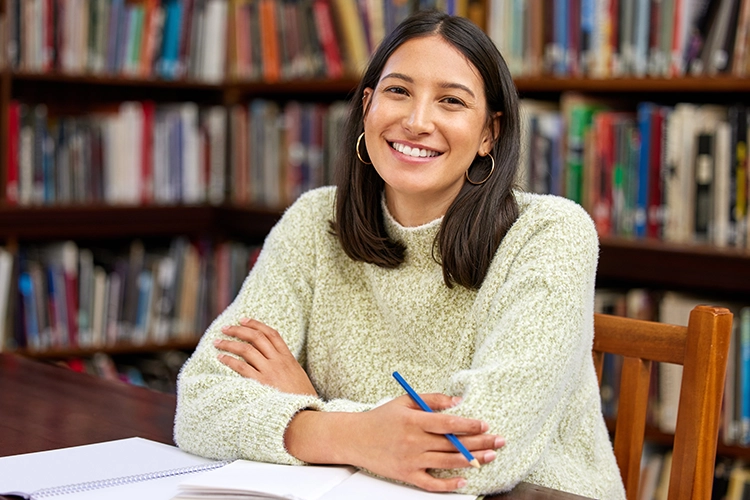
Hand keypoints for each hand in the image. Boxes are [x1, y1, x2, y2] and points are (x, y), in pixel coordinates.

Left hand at [214, 318, 317, 395]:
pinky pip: (241, 367)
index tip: (243, 320)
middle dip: (239, 330)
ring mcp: (269, 371)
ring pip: (246, 349)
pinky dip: (229, 360)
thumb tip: (275, 361)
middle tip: (225, 328)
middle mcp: (278, 361)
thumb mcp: (298, 376)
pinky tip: (221, 358)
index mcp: (288, 358)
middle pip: (257, 338)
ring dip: (230, 343)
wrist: (304, 414)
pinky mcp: (261, 383)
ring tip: (218, 342)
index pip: (272, 334)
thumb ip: (287, 366)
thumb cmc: (302, 399)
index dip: (256, 325)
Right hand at [285, 394, 504, 491]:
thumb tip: (457, 401)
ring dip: (472, 460)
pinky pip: (431, 483)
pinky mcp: (406, 475)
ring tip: (490, 457)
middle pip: (453, 444)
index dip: (469, 425)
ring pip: (447, 462)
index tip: (485, 424)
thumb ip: (431, 399)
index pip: (447, 423)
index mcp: (413, 420)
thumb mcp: (404, 401)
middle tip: (499, 441)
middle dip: (479, 442)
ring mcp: (410, 460)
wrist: (354, 438)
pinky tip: (464, 480)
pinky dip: (448, 484)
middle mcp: (413, 441)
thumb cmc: (380, 418)